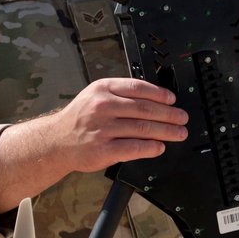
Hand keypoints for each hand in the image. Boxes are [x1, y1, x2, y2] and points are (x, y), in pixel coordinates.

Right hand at [47, 78, 188, 173]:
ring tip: (178, 133)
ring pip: (143, 128)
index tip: (172, 100)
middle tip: (182, 118)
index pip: (139, 88)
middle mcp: (103, 106)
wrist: (56, 141)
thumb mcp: (95, 96)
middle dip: (169, 114)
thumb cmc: (80, 119)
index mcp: (103, 89)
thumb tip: (154, 99)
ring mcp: (103, 128)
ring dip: (166, 131)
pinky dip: (150, 147)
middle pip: (145, 109)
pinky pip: (134, 147)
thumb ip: (121, 94)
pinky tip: (159, 147)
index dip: (160, 94)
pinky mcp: (103, 149)